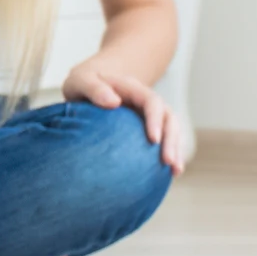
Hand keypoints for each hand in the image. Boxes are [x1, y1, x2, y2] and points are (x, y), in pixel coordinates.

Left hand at [62, 60, 184, 172]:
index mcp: (132, 88)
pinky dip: (169, 153)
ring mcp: (149, 114)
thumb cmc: (83, 84)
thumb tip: (113, 102)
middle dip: (171, 139)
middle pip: (167, 117)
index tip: (153, 139)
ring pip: (170, 129)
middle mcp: (145, 100)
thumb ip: (94, 89)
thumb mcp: (81, 82)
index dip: (155, 119)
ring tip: (175, 171)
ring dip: (175, 149)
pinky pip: (163, 140)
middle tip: (168, 161)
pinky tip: (168, 174)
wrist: (88, 84)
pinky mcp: (147, 126)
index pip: (151, 101)